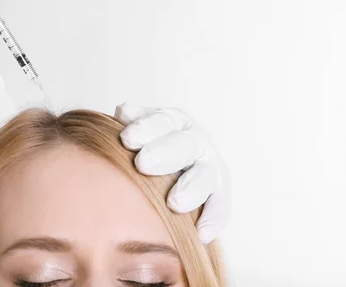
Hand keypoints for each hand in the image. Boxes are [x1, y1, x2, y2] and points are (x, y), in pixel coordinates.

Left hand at [116, 102, 230, 243]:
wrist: (172, 166)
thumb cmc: (146, 146)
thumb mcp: (139, 130)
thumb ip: (132, 122)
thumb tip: (124, 109)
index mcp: (174, 121)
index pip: (162, 121)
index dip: (145, 128)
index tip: (126, 138)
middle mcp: (196, 141)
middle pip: (184, 145)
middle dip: (164, 154)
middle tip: (143, 164)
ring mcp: (211, 167)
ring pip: (205, 175)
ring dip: (191, 189)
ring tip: (174, 204)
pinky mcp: (220, 193)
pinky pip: (221, 206)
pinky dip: (213, 219)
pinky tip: (202, 234)